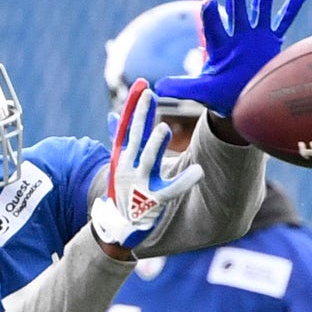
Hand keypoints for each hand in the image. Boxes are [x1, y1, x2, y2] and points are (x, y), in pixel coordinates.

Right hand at [91, 80, 202, 248]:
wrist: (119, 226)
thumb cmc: (124, 190)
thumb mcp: (119, 164)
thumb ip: (120, 140)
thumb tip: (112, 116)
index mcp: (122, 158)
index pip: (128, 127)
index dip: (134, 107)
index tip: (143, 86)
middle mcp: (128, 168)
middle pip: (136, 138)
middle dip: (141, 116)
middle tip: (149, 95)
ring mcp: (139, 185)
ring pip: (148, 161)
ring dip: (155, 145)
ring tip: (164, 129)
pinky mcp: (153, 202)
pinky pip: (171, 190)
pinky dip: (184, 181)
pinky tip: (198, 172)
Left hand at [155, 0, 307, 116]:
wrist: (239, 101)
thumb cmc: (218, 95)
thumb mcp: (199, 92)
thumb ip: (181, 87)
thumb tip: (158, 86)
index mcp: (218, 45)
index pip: (213, 26)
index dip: (211, 15)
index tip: (210, 2)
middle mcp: (236, 36)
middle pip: (236, 10)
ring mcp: (255, 36)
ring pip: (260, 8)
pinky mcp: (272, 41)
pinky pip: (284, 21)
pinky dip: (292, 6)